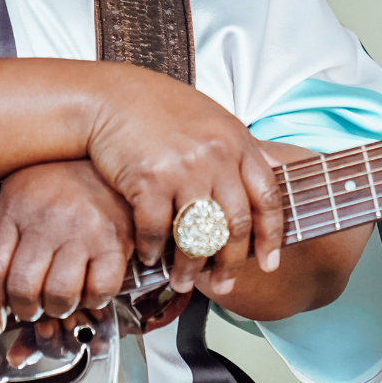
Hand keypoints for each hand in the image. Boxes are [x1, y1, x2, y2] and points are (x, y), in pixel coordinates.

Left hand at [0, 160, 134, 335]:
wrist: (106, 154)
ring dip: (56, 309)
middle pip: (23, 287)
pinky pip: (100, 290)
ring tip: (57, 299)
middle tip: (29, 307)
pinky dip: (92, 300)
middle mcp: (48, 218)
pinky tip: (87, 290)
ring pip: (60, 294)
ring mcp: (84, 230)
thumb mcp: (14, 201)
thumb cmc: (58, 180)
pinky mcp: (116, 242)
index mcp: (16, 206)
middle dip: (23, 310)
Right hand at [83, 66, 285, 292]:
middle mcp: (216, 157)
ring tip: (182, 282)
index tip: (269, 263)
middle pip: (235, 225)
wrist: (110, 97)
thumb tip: (268, 175)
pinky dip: (152, 250)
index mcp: (237, 143)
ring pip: (197, 235)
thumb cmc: (160, 109)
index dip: (271, 237)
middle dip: (230, 263)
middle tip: (224, 285)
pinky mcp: (148, 180)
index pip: (267, 198)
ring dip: (189, 267)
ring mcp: (183, 169)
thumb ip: (238, 150)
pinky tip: (148, 257)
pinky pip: (156, 230)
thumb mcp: (212, 120)